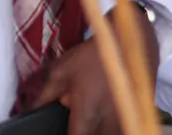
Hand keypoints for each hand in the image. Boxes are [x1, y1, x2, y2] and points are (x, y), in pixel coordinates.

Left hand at [35, 8, 157, 134]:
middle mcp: (108, 125)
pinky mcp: (136, 116)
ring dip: (97, 130)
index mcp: (87, 116)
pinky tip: (104, 114)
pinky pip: (121, 129)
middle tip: (74, 121)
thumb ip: (47, 94)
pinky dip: (111, 126)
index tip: (60, 129)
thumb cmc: (91, 57)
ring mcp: (125, 122)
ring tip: (88, 116)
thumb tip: (35, 108)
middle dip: (82, 131)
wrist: (126, 45)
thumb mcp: (61, 72)